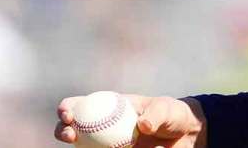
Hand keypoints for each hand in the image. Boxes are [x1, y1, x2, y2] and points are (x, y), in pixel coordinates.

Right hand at [55, 94, 206, 147]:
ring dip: (79, 147)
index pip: (80, 104)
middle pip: (73, 128)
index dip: (68, 108)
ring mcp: (107, 143)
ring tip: (91, 147)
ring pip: (84, 146)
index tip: (69, 114)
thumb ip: (156, 114)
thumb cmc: (172, 115)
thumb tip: (143, 126)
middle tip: (71, 135)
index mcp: (107, 106)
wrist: (185, 136)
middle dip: (63, 130)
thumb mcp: (166, 109)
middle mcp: (102, 125)